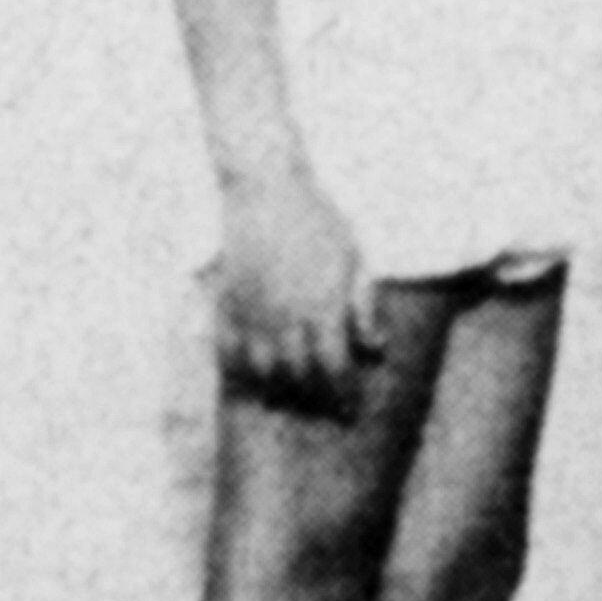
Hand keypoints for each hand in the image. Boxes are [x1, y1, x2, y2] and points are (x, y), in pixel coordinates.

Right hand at [214, 169, 384, 414]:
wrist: (266, 190)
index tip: (350, 410)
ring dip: (277, 390)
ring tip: (289, 397)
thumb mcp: (354, 258)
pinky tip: (252, 377)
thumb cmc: (319, 220)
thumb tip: (375, 349)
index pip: (334, 370)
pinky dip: (239, 372)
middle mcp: (285, 318)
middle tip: (323, 409)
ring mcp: (252, 314)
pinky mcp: (227, 305)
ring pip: (261, 373)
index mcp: (322, 307)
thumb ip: (363, 306)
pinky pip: (227, 353)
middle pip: (298, 378)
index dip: (343, 396)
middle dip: (313, 400)